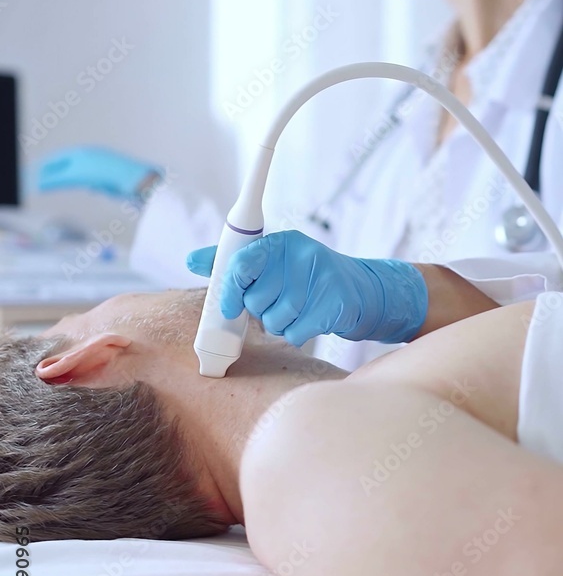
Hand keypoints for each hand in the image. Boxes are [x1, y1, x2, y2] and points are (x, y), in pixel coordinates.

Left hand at [36, 147, 161, 200]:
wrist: (149, 185)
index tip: (39, 173)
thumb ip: (101, 182)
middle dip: (42, 169)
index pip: (67, 158)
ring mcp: (89, 160)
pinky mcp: (89, 170)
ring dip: (43, 177)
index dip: (52, 166)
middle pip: (59, 161)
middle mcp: (90, 154)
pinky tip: (40, 188)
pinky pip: (65, 177)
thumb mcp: (115, 183)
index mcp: (96, 155)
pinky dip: (51, 182)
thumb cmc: (136, 186)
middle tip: (26, 177)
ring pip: (59, 168)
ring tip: (29, 184)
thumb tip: (92, 185)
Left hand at [187, 231, 427, 346]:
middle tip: (274, 303)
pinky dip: (296, 334)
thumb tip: (190, 260)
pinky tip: (308, 321)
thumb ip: (231, 262)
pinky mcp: (335, 303)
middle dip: (260, 309)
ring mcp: (321, 278)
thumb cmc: (304, 279)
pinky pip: (296, 332)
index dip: (230, 288)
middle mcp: (301, 254)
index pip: (243, 262)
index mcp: (281, 242)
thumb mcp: (271, 264)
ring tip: (294, 311)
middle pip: (257, 298)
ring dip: (278, 324)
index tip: (227, 305)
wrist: (358, 292)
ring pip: (274, 318)